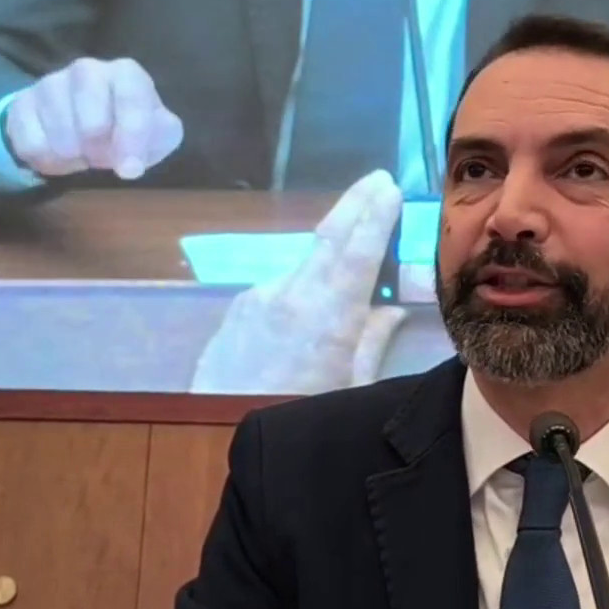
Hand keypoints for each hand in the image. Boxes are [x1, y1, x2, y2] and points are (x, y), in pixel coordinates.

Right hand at [4, 58, 182, 178]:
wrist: (75, 125)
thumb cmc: (122, 128)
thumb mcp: (154, 133)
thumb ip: (160, 135)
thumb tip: (136, 155)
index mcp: (125, 73)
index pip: (131, 94)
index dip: (132, 134)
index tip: (130, 169)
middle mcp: (87, 70)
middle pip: (91, 119)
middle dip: (98, 150)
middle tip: (101, 157)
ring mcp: (51, 83)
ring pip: (60, 133)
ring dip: (72, 156)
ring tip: (79, 153)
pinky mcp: (22, 103)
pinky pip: (31, 142)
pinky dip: (45, 159)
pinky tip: (55, 153)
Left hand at [190, 171, 408, 394]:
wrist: (219, 429)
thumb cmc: (299, 412)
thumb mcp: (349, 386)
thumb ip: (370, 342)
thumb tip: (388, 312)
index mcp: (329, 315)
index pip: (358, 251)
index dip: (375, 216)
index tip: (388, 188)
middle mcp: (293, 294)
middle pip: (328, 237)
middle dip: (354, 204)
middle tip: (376, 179)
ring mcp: (261, 296)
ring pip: (303, 265)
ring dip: (327, 249)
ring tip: (352, 236)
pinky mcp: (240, 307)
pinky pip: (280, 288)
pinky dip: (300, 283)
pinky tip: (307, 300)